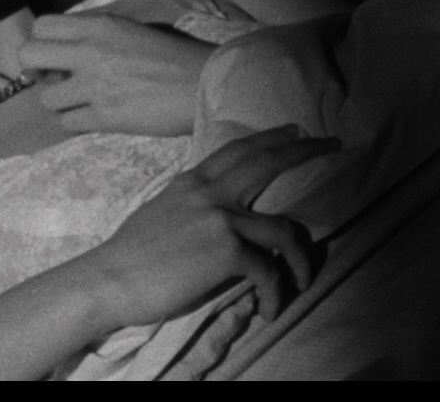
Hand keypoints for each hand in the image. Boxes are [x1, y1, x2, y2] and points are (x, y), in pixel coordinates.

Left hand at [21, 13, 213, 135]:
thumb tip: (62, 51)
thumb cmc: (172, 54)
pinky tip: (93, 116)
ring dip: (59, 102)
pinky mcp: (105, 116)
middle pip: (28, 56)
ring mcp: (95, 86)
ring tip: (80, 101)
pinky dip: (76, 121)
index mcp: (98, 26)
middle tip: (54, 79)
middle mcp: (90, 52)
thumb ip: (95, 34)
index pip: (41, 27)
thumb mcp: (130, 29)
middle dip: (35, 71)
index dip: (41, 43)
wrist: (203, 83)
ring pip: (45, 97)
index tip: (53, 56)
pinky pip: (67, 122)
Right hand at [73, 125, 338, 328]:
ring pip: (286, 229)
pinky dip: (277, 293)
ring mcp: (220, 217)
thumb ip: (188, 208)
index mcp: (191, 184)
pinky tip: (270, 309)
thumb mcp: (159, 214)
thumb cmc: (128, 258)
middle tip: (331, 144)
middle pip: (267, 161)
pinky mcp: (226, 249)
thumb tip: (207, 220)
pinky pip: (270, 270)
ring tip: (304, 278)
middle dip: (304, 150)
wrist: (108, 280)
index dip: (269, 138)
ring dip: (302, 258)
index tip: (293, 130)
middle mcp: (208, 192)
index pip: (237, 150)